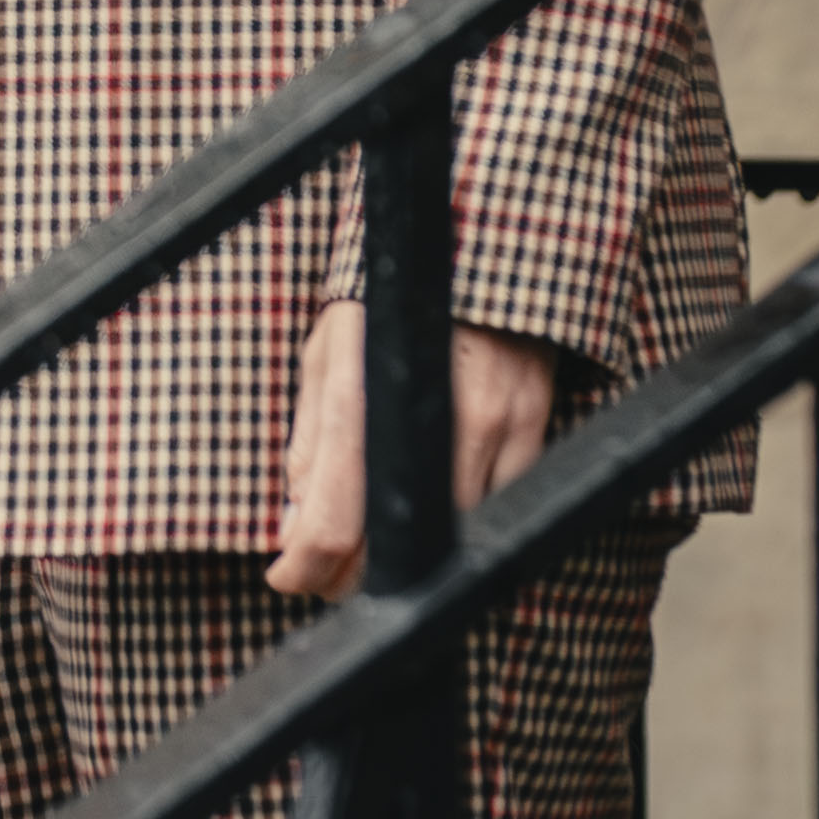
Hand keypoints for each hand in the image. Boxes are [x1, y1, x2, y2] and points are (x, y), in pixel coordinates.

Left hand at [268, 304, 562, 602]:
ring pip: (447, 542)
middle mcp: (429, 418)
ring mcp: (489, 427)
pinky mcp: (531, 429)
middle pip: (393, 551)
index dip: (302, 569)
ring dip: (406, 565)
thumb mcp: (327, 351)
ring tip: (373, 555)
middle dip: (350, 578)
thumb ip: (310, 440)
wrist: (478, 240)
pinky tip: (433, 523)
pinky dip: (458, 531)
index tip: (286, 577)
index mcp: (362, 394)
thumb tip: (293, 526)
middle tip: (324, 576)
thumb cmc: (387, 297)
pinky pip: (495, 510)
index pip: (331, 522)